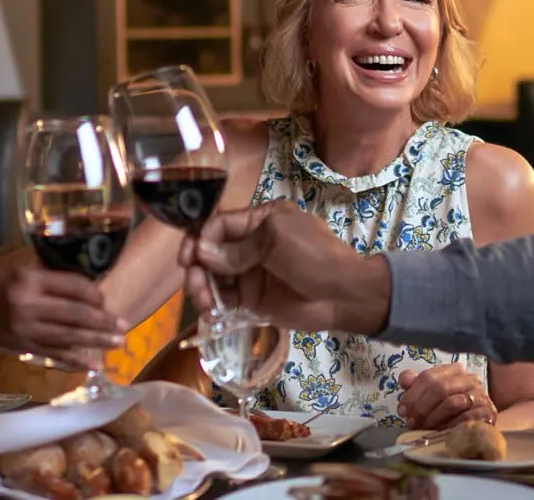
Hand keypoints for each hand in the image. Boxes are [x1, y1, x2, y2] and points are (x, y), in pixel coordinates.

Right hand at [0, 261, 124, 369]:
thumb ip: (47, 276)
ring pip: (70, 337)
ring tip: (118, 343)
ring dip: (97, 342)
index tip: (106, 298)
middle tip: (124, 325)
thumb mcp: (16, 270)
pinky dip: (75, 360)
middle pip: (77, 314)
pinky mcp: (22, 347)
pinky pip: (55, 355)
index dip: (95, 293)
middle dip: (104, 321)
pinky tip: (92, 364)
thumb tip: (83, 282)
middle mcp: (30, 305)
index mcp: (29, 279)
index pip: (74, 286)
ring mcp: (26, 329)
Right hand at [180, 201, 387, 333]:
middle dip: (197, 266)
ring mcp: (251, 274)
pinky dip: (214, 305)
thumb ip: (239, 248)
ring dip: (202, 287)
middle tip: (194, 282)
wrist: (343, 295)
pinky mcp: (253, 301)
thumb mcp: (278, 239)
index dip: (200, 238)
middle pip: (211, 253)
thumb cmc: (315, 257)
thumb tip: (202, 252)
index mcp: (259, 221)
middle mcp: (251, 246)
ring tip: (205, 301)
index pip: (219, 225)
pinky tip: (211, 312)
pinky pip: (225, 300)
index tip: (190, 256)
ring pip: (214, 278)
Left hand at [398, 364, 495, 429]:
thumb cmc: (449, 409)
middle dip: (421, 406)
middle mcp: (470, 379)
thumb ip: (417, 385)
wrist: (477, 426)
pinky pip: (466, 418)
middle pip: (440, 388)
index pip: (429, 376)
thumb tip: (405, 379)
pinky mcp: (489, 413)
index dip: (412, 394)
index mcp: (455, 371)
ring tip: (423, 428)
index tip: (402, 410)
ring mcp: (481, 395)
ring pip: (452, 402)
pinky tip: (440, 432)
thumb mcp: (431, 395)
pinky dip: (449, 426)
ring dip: (433, 418)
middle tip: (411, 421)